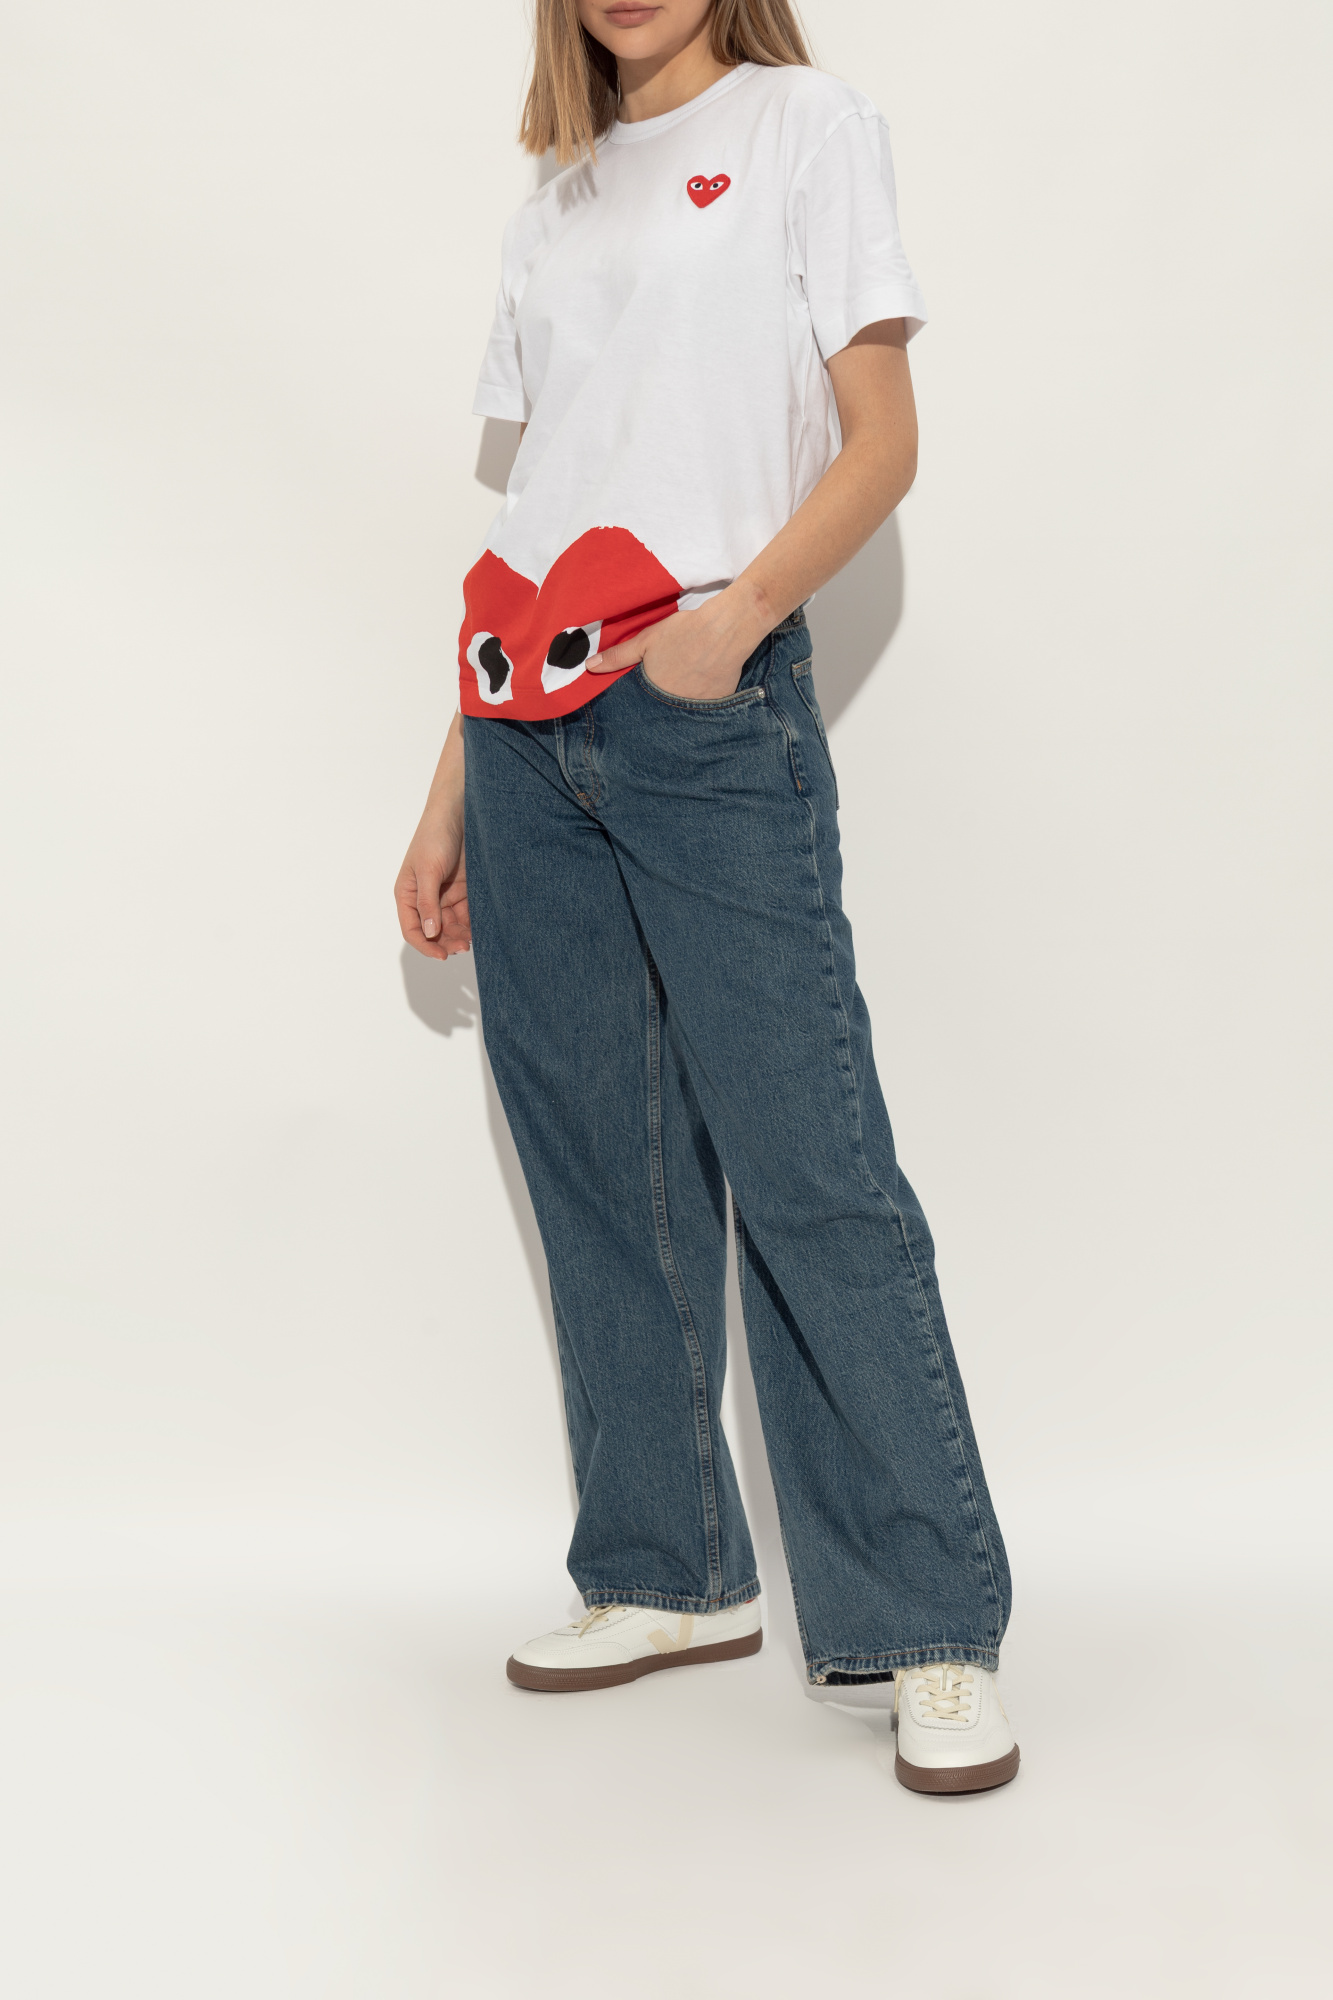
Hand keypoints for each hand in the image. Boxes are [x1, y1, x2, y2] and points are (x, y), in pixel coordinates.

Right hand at [396, 807, 469, 959]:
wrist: (459, 812)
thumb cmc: (435, 836)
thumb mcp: (428, 870)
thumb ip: (428, 902)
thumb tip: (430, 932)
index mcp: (408, 894)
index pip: (412, 929)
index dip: (426, 946)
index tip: (443, 956)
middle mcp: (425, 898)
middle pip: (434, 932)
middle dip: (447, 942)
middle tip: (464, 948)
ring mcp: (444, 895)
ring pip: (452, 926)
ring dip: (461, 935)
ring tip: (474, 939)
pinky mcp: (463, 890)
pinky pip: (467, 914)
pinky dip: (473, 923)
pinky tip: (481, 928)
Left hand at [586, 587, 768, 700]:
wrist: (725, 629)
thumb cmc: (684, 632)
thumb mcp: (646, 640)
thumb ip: (617, 657)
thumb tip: (589, 667)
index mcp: (655, 692)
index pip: (641, 707)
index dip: (640, 702)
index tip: (643, 695)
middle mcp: (675, 705)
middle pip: (664, 708)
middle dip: (661, 702)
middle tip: (668, 683)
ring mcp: (699, 707)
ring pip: (685, 709)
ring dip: (682, 701)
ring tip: (685, 683)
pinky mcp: (720, 703)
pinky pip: (706, 706)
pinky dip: (702, 699)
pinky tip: (703, 682)